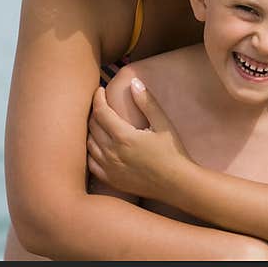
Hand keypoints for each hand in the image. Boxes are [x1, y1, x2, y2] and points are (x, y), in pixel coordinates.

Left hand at [87, 78, 191, 199]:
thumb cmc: (173, 152)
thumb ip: (147, 102)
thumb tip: (134, 82)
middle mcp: (112, 153)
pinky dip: (90, 151)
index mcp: (124, 137)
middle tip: (100, 104)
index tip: (99, 90)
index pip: (101, 111)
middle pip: (92, 126)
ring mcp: (110, 169)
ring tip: (99, 122)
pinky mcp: (113, 181)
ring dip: (91, 130)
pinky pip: (92, 164)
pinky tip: (97, 146)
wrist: (178, 184)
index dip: (97, 98)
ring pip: (89, 144)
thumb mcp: (163, 124)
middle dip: (94, 111)